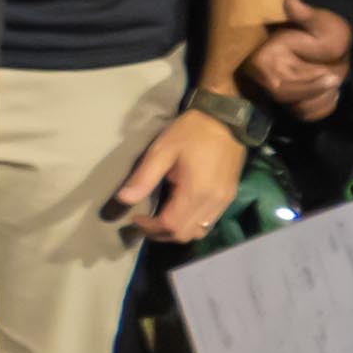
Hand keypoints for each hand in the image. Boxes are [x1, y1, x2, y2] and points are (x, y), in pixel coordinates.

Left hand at [111, 100, 250, 246]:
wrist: (224, 119)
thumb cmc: (190, 133)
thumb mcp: (161, 151)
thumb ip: (143, 178)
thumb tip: (123, 200)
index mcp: (196, 192)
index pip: (171, 225)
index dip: (150, 227)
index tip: (135, 218)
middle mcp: (214, 202)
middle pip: (185, 234)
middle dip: (161, 233)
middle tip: (144, 223)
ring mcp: (225, 201)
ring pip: (200, 231)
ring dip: (177, 231)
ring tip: (158, 220)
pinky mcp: (229, 196)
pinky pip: (209, 221)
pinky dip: (191, 223)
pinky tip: (178, 212)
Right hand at [246, 7, 352, 120]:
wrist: (328, 42)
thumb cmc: (324, 29)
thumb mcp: (319, 22)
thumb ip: (305, 16)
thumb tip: (289, 2)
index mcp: (263, 60)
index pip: (278, 86)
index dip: (306, 87)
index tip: (332, 78)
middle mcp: (261, 78)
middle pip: (288, 100)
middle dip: (317, 91)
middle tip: (335, 78)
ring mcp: (273, 91)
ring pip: (298, 110)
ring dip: (322, 99)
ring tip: (331, 81)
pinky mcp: (287, 101)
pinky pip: (305, 114)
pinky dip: (323, 106)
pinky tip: (328, 91)